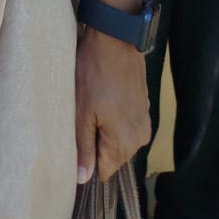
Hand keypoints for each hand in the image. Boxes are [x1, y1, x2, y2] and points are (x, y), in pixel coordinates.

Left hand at [74, 29, 150, 182]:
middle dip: (95, 143)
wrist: (115, 40)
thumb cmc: (93, 75)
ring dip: (105, 129)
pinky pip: (126, 124)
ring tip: (91, 107)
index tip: (74, 145)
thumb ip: (83, 147)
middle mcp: (140, 139)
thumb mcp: (81, 112)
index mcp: (124, 144)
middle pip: (112, 155)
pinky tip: (103, 99)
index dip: (88, 162)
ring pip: (119, 139)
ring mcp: (144, 122)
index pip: (105, 170)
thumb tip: (82, 179)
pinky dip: (114, 117)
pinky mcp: (144, 107)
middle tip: (80, 119)